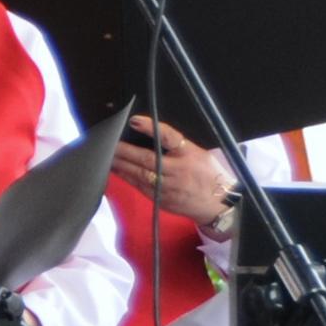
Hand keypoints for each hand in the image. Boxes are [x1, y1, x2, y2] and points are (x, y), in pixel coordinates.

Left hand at [113, 119, 239, 233]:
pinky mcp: (160, 199)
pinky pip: (139, 186)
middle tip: (108, 143)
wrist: (218, 204)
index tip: (134, 120)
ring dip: (120, 164)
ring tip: (107, 155)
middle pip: (146, 158)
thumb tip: (151, 133)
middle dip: (124, 151)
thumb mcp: (199, 153)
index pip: (169, 137)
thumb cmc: (208, 174)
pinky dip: (126, 177)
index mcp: (189, 154)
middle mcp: (177, 171)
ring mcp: (168, 187)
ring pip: (138, 174)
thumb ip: (177, 145)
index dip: (151, 128)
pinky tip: (116, 170)